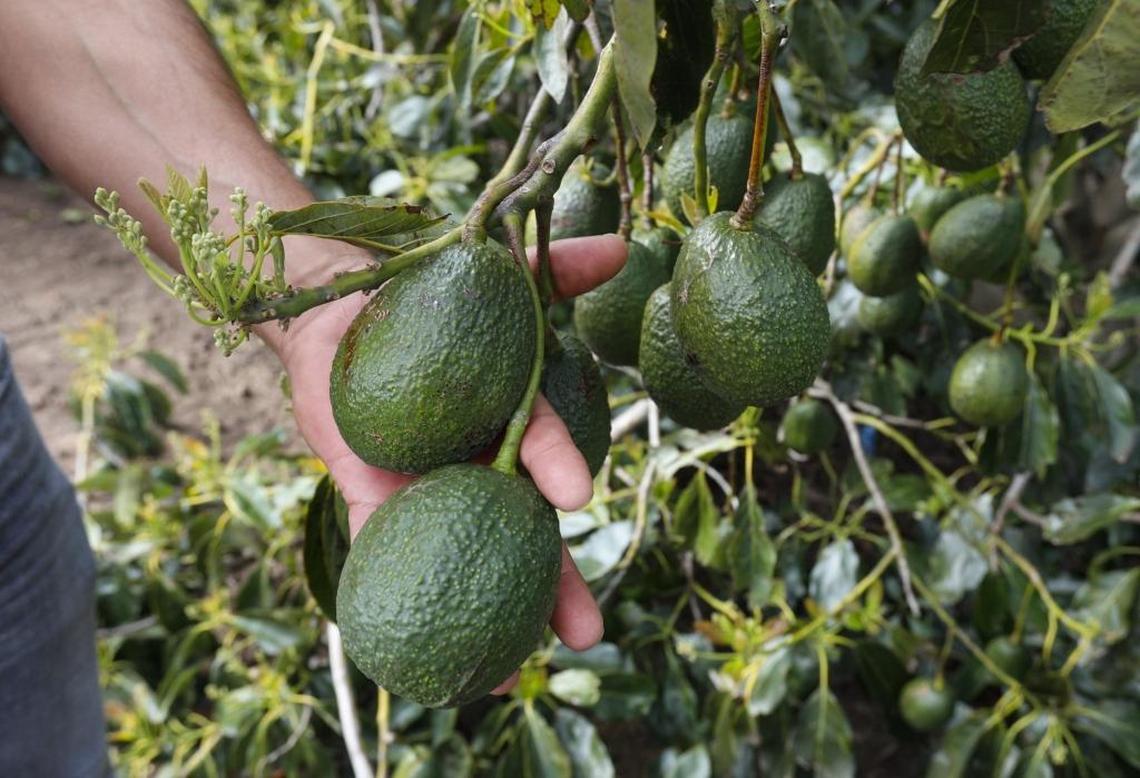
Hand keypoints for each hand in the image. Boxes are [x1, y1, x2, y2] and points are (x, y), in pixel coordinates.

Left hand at [270, 234, 626, 692]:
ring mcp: (424, 485)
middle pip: (519, 534)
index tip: (579, 498)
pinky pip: (379, 545)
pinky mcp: (368, 496)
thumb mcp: (491, 280)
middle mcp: (474, 462)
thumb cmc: (422, 295)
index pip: (539, 451)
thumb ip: (554, 271)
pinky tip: (400, 649)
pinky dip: (387, 585)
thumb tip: (624, 247)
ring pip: (460, 558)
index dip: (560, 471)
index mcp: (507, 421)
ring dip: (484, 619)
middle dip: (553, 587)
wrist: (332, 309)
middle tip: (586, 635)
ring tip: (498, 677)